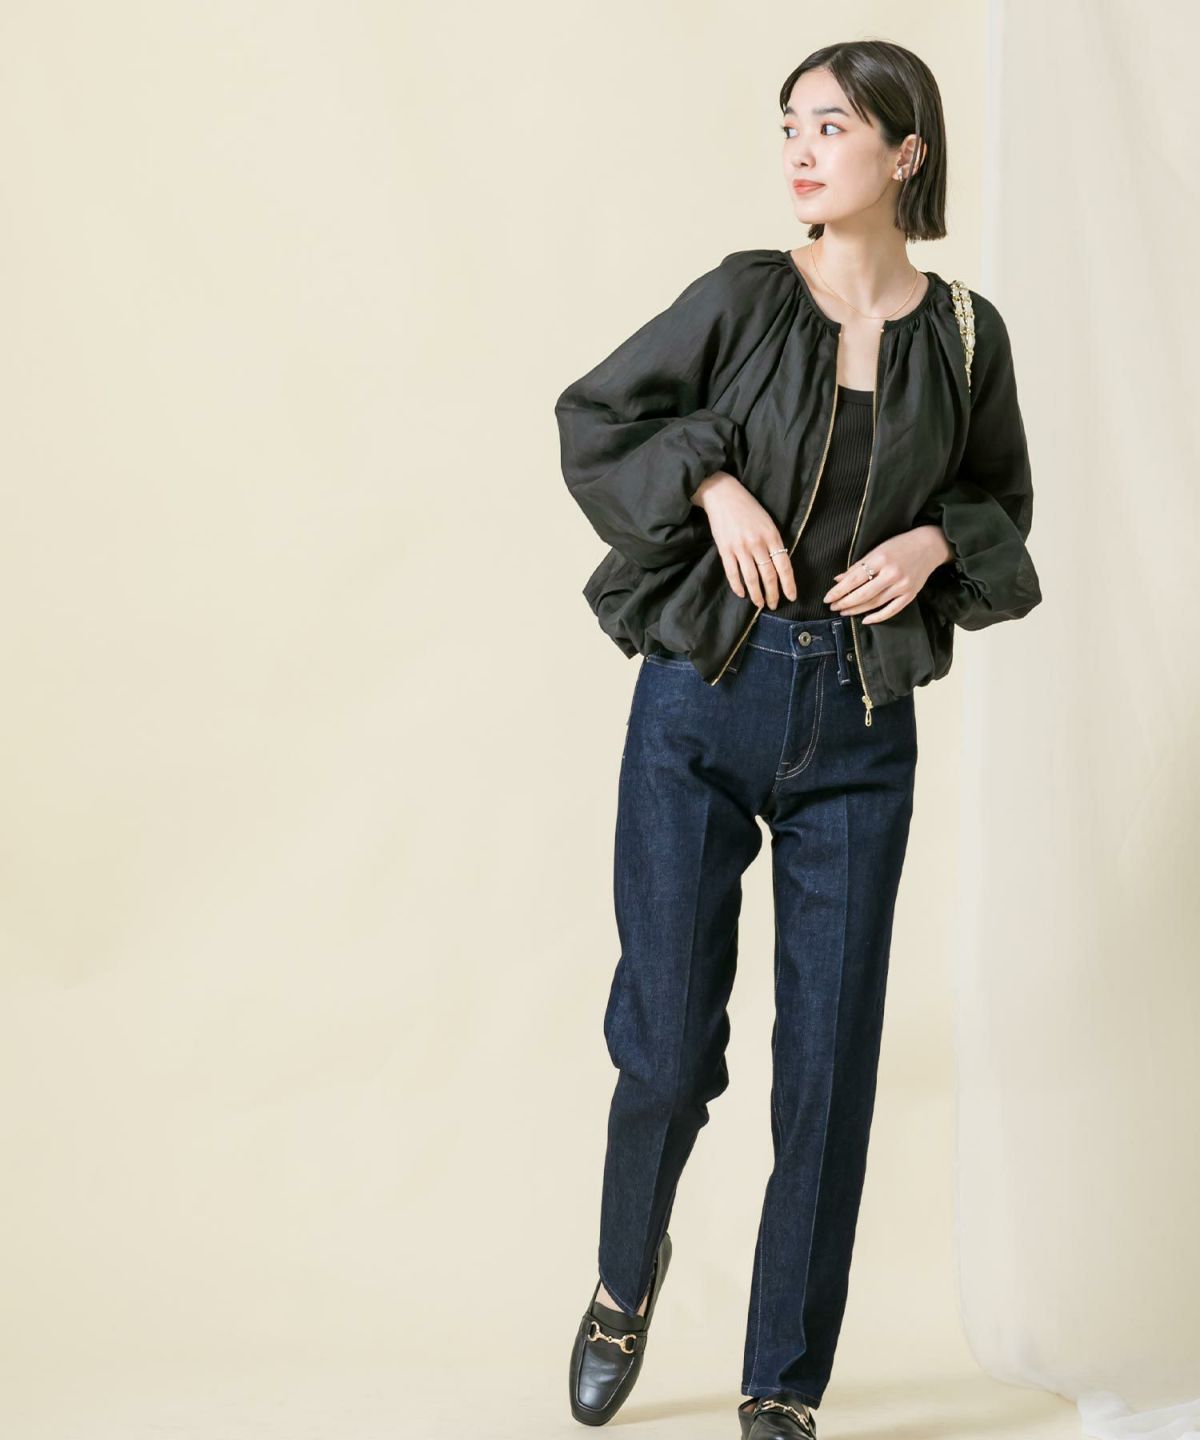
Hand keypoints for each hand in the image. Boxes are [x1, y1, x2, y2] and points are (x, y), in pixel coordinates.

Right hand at [692, 471, 796, 609]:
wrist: (723, 495)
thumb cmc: (748, 507)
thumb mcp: (767, 522)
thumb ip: (773, 542)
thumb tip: (778, 564)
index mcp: (771, 536)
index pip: (784, 565)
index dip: (788, 584)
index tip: (791, 597)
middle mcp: (757, 543)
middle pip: (768, 575)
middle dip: (773, 593)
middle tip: (774, 605)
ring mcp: (740, 547)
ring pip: (751, 578)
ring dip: (757, 594)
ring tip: (759, 603)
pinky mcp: (725, 549)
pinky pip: (732, 573)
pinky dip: (738, 586)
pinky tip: (742, 594)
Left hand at [823, 525, 952, 623]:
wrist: (929, 546)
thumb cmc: (900, 546)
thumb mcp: (877, 550)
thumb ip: (858, 566)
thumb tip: (838, 579)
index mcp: (881, 559)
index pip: (854, 579)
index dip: (839, 591)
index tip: (827, 598)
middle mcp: (892, 574)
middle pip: (863, 594)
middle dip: (844, 602)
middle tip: (832, 607)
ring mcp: (902, 586)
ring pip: (874, 603)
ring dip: (856, 610)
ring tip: (843, 611)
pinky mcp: (910, 595)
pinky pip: (891, 610)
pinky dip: (877, 617)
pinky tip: (864, 620)